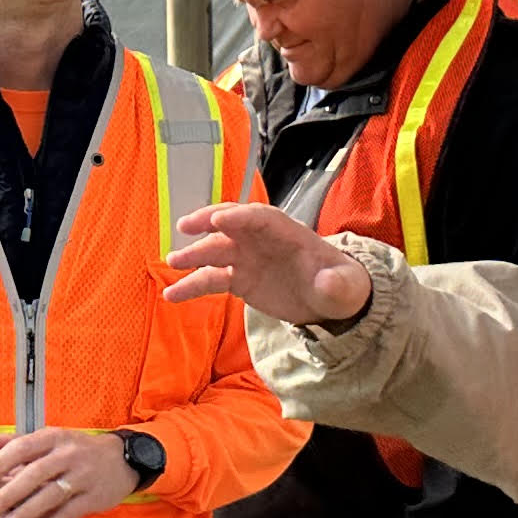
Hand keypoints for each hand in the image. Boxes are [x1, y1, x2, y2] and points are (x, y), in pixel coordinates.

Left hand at [0, 427, 139, 517]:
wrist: (121, 459)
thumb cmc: (73, 450)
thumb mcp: (46, 440)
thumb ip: (10, 442)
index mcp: (52, 437)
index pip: (22, 447)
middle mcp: (68, 454)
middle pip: (36, 472)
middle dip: (11, 491)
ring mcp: (83, 476)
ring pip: (52, 494)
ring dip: (29, 511)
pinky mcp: (94, 497)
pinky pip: (70, 513)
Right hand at [164, 201, 371, 325]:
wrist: (330, 300)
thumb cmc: (339, 284)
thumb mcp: (345, 286)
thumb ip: (337, 284)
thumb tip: (328, 283)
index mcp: (288, 232)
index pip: (261, 218)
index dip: (240, 217)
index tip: (220, 220)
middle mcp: (262, 240)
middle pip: (231, 225)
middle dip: (209, 222)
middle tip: (185, 226)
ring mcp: (248, 258)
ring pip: (216, 251)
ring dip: (193, 255)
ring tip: (171, 263)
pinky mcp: (239, 279)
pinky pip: (211, 279)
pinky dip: (192, 285)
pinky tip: (172, 294)